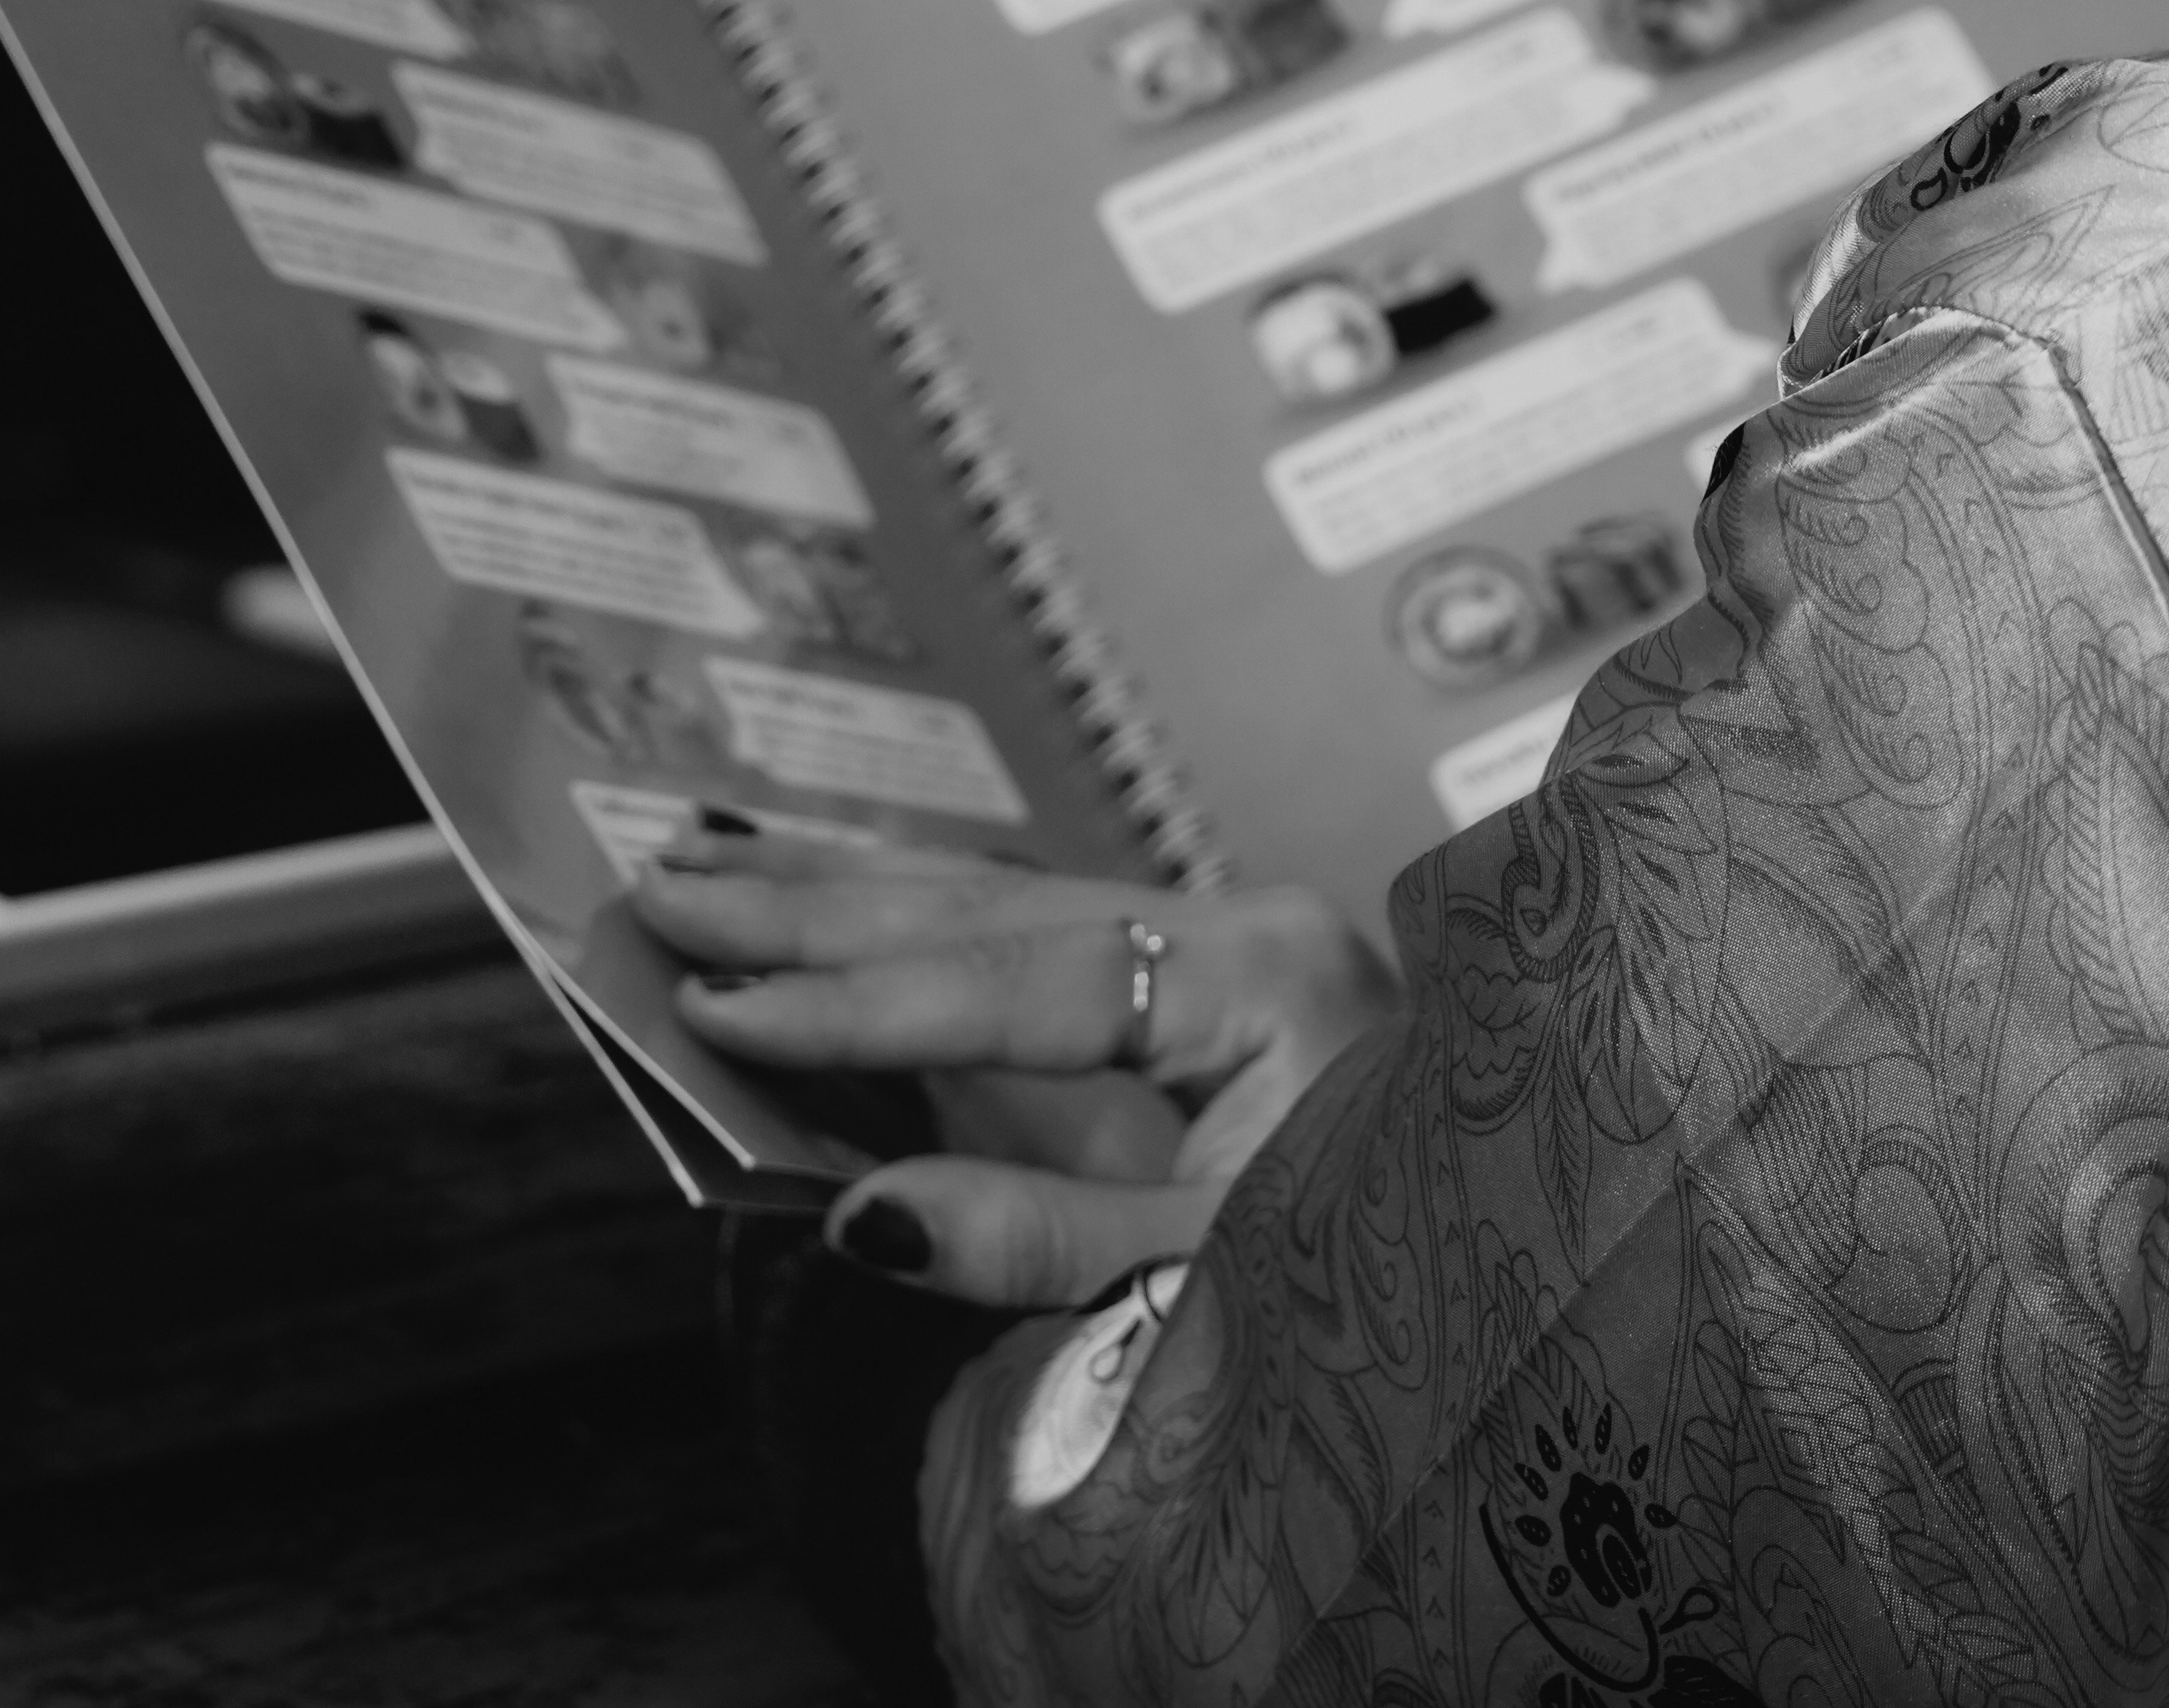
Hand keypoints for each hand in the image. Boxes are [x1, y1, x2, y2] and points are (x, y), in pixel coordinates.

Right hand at [631, 814, 1403, 1308]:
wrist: (1509, 1305)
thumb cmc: (1387, 1301)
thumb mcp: (1210, 1288)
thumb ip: (1040, 1241)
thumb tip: (858, 1214)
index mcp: (1262, 974)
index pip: (1013, 974)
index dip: (855, 1002)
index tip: (719, 1005)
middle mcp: (1233, 929)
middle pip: (985, 904)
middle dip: (812, 906)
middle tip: (659, 885)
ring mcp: (1205, 949)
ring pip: (988, 904)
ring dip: (839, 894)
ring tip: (704, 864)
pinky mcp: (1176, 992)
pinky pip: (1014, 946)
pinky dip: (905, 932)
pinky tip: (825, 905)